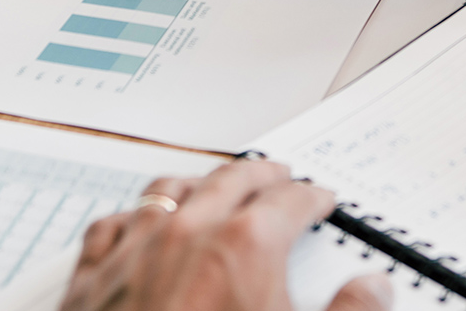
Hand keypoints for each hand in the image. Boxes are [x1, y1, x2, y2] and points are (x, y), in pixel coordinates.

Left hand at [64, 161, 390, 310]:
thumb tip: (373, 290)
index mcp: (246, 244)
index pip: (291, 201)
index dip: (311, 198)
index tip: (319, 200)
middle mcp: (188, 232)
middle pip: (232, 180)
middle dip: (261, 176)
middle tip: (277, 177)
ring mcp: (136, 249)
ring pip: (169, 190)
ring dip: (199, 184)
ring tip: (214, 185)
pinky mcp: (93, 277)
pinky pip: (113, 224)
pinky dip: (134, 216)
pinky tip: (138, 221)